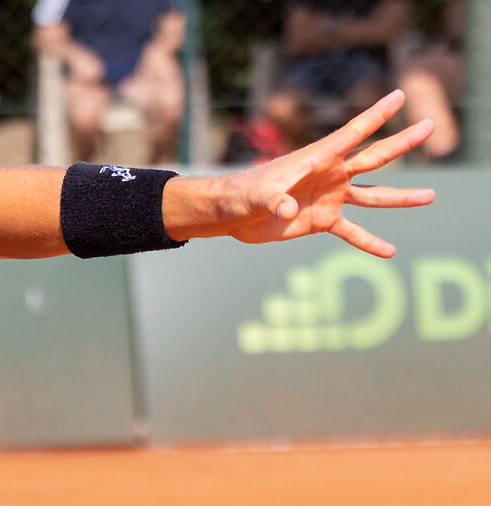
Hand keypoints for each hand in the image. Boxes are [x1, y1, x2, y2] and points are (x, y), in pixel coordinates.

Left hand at [177, 90, 434, 256]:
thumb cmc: (243, 195)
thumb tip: (285, 210)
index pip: (353, 132)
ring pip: (374, 195)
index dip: (377, 114)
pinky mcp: (323, 220)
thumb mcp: (257, 196)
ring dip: (401, 198)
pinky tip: (389, 251)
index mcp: (319, 157)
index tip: (399, 95)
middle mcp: (332, 173)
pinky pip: (352, 231)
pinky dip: (369, 242)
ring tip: (430, 196)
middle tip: (431, 125)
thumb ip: (273, 200)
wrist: (233, 215)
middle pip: (375, 156)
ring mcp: (331, 197)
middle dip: (403, 142)